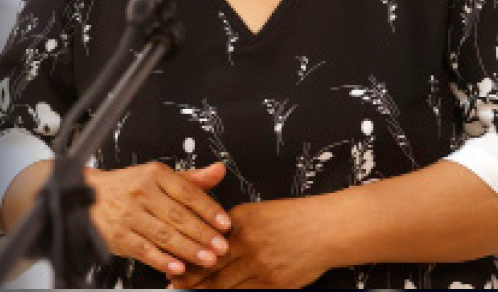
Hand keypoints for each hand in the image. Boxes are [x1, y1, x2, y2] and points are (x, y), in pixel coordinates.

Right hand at [85, 161, 230, 277]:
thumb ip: (190, 178)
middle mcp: (141, 193)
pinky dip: (162, 260)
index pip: (186, 192)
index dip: (208, 208)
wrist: (89, 196)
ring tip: (207, 258)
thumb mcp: (158, 176)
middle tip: (221, 246)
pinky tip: (178, 266)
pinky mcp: (120, 236)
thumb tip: (218, 170)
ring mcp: (129, 215)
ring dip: (188, 248)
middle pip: (177, 215)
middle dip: (202, 233)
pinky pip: (144, 250)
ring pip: (163, 234)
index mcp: (154, 175)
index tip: (224, 223)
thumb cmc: (128, 187)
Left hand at [169, 196, 333, 288]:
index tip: (171, 267)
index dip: (185, 259)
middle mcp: (248, 245)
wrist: (326, 229)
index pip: (204, 244)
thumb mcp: (254, 212)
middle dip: (189, 282)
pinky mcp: (274, 284)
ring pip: (224, 286)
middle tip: (172, 287)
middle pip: (210, 269)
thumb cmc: (291, 218)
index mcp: (239, 223)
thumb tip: (205, 240)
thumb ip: (229, 228)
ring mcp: (261, 267)